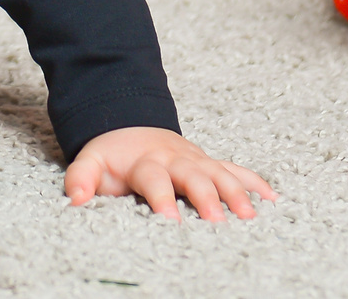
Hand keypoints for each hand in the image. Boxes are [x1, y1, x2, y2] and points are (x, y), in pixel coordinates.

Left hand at [64, 127, 276, 221]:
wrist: (131, 125)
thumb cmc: (113, 155)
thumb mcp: (90, 161)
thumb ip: (81, 179)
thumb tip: (75, 200)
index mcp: (146, 161)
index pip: (154, 179)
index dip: (161, 198)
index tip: (170, 220)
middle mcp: (176, 159)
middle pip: (194, 176)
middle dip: (207, 196)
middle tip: (218, 220)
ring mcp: (197, 160)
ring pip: (220, 173)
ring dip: (236, 192)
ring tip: (251, 215)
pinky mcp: (210, 164)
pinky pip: (236, 170)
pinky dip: (255, 182)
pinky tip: (273, 199)